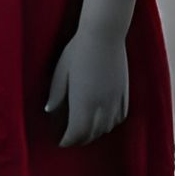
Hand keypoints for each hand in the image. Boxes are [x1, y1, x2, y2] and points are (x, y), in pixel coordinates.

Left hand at [44, 28, 128, 146]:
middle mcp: (101, 106)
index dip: (68, 140)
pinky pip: (120, 116)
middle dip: (80, 140)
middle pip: (92, 133)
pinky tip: (105, 121)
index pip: (76, 133)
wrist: (104, 34)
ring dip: (96, 133)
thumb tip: (49, 110)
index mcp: (82, 103)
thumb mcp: (60, 72)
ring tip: (87, 131)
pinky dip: (111, 123)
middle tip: (71, 139)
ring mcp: (115, 100)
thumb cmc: (77, 51)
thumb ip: (56, 94)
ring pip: (107, 127)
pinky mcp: (125, 92)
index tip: (61, 142)